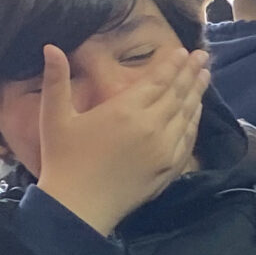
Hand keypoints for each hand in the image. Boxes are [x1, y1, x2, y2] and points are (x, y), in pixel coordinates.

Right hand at [34, 43, 207, 234]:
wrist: (78, 209)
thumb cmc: (63, 161)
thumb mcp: (54, 117)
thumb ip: (56, 80)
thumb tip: (50, 45)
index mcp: (125, 110)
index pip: (158, 80)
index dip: (172, 64)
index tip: (184, 51)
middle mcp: (152, 127)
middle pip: (178, 93)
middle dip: (191, 72)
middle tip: (203, 57)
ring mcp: (165, 149)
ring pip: (187, 115)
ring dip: (197, 93)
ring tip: (204, 76)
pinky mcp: (170, 169)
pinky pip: (188, 139)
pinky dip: (195, 122)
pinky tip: (196, 112)